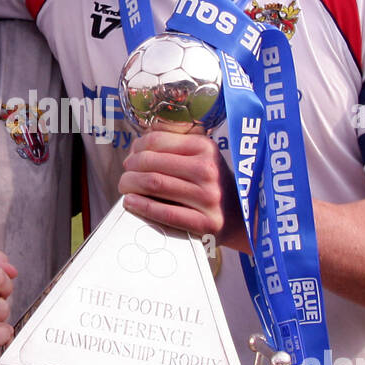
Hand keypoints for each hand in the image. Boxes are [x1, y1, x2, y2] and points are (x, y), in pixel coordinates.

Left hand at [119, 131, 247, 250]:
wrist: (240, 218)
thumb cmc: (211, 185)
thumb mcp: (202, 157)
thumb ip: (173, 146)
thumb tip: (137, 144)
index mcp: (205, 148)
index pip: (157, 141)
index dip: (136, 148)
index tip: (131, 157)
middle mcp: (207, 170)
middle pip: (151, 162)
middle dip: (130, 168)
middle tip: (125, 175)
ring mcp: (208, 197)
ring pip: (154, 184)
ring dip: (130, 185)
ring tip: (125, 187)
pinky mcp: (205, 223)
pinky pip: (165, 213)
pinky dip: (142, 206)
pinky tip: (130, 202)